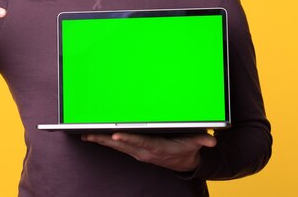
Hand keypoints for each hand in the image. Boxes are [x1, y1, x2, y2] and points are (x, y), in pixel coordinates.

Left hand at [82, 132, 215, 171]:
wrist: (183, 164)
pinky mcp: (135, 152)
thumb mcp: (194, 144)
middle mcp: (144, 152)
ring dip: (101, 140)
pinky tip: (94, 137)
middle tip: (91, 133)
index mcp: (156, 148)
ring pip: (117, 147)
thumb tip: (210, 141)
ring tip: (86, 134)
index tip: (115, 135)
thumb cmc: (186, 149)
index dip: (127, 139)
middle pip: (122, 145)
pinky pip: (118, 147)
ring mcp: (138, 153)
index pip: (140, 142)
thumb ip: (201, 141)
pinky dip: (105, 141)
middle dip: (106, 139)